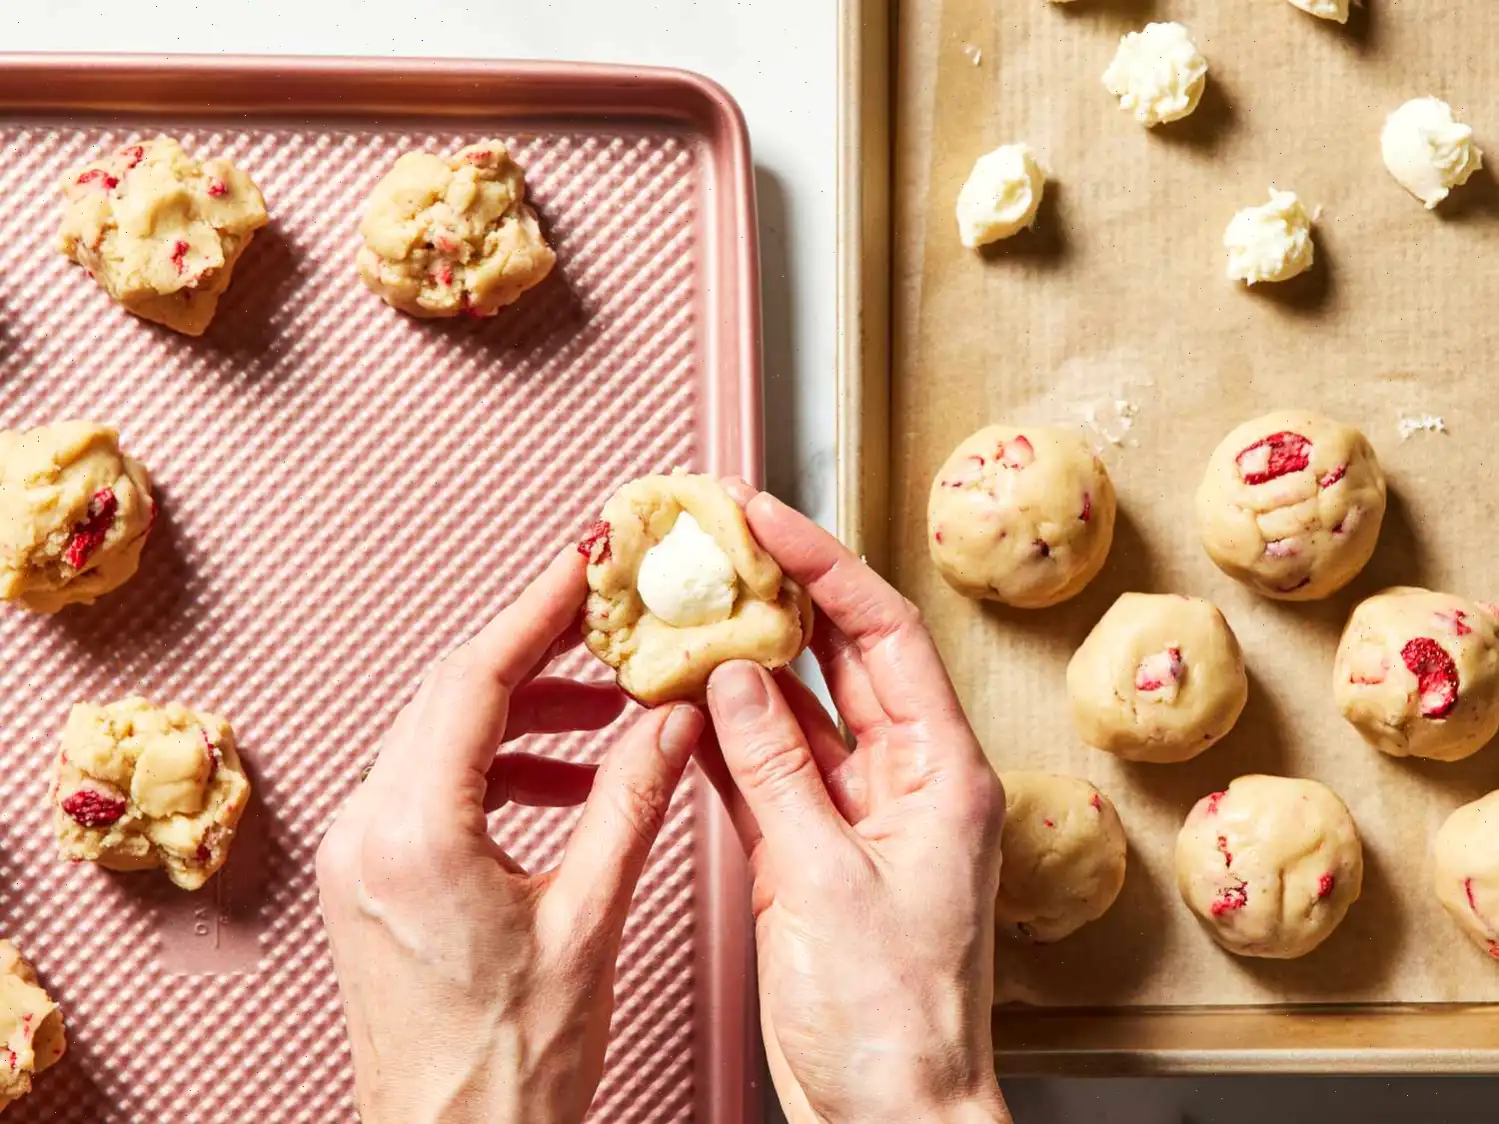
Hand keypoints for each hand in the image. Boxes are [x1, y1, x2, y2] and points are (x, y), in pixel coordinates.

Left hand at [315, 549, 702, 1123]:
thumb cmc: (510, 1068)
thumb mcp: (589, 922)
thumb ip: (630, 805)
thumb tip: (669, 723)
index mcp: (414, 836)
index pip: (475, 681)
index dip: (536, 610)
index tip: (582, 562)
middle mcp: (367, 833)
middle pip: (451, 695)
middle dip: (533, 646)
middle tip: (602, 613)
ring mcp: (359, 855)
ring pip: (440, 735)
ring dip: (520, 708)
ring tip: (602, 703)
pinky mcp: (370, 876)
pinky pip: (432, 783)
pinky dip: (498, 763)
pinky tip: (561, 777)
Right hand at [700, 486, 1010, 1123]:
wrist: (890, 1114)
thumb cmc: (893, 1020)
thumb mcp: (826, 880)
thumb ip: (776, 771)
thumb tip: (733, 677)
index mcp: (941, 773)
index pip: (884, 633)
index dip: (827, 564)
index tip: (768, 517)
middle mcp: (905, 780)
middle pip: (840, 659)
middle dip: (782, 597)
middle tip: (719, 546)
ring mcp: (856, 815)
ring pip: (794, 713)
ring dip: (741, 666)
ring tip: (685, 610)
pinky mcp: (812, 851)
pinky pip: (766, 772)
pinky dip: (724, 738)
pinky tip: (680, 703)